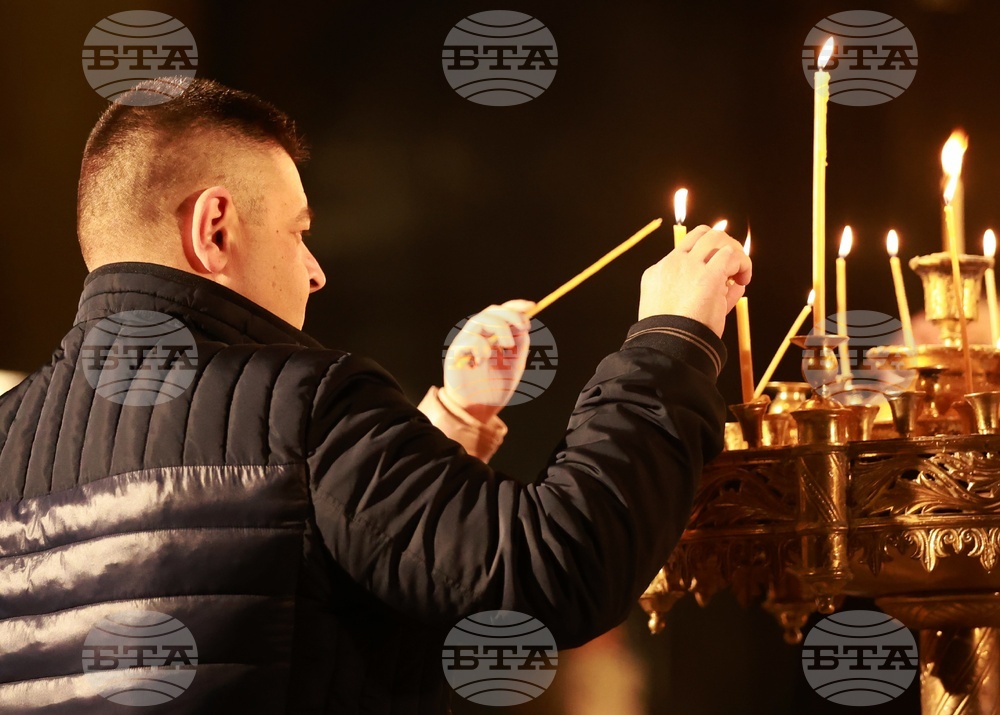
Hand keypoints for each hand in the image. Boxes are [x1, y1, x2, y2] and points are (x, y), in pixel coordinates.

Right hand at [441, 300, 535, 421]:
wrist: (479, 410)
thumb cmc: (494, 389)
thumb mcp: (515, 364)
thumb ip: (520, 345)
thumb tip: (524, 325)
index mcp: (493, 337)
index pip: (502, 314)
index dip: (515, 307)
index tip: (532, 306)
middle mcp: (479, 336)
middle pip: (490, 312)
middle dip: (509, 316)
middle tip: (523, 328)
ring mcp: (466, 343)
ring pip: (478, 320)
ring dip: (498, 328)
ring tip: (507, 346)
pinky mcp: (456, 353)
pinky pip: (468, 339)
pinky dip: (480, 345)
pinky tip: (483, 359)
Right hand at [637, 225, 751, 336]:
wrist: (671, 346)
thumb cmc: (675, 336)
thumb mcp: (679, 311)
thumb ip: (703, 295)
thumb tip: (733, 287)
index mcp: (657, 272)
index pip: (685, 250)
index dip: (706, 257)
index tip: (718, 274)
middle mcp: (672, 263)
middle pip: (701, 234)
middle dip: (722, 244)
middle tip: (733, 265)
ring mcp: (689, 266)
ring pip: (716, 236)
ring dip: (733, 250)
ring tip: (740, 270)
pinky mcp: (708, 274)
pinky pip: (731, 255)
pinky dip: (743, 264)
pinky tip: (744, 279)